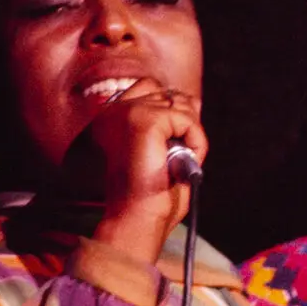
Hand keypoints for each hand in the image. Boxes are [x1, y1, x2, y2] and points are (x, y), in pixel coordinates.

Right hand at [63, 80, 208, 264]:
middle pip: (169, 93)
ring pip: (180, 105)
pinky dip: (196, 141)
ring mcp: (126, 111)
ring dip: (191, 134)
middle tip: (178, 156)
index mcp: (110, 117)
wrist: (136, 218)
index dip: (172, 110)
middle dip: (185, 123)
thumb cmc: (148, 194)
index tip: (176, 141)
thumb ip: (171, 121)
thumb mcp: (160, 149)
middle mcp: (113, 110)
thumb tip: (192, 100)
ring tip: (178, 162)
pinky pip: (187, 119)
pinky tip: (182, 162)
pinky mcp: (143, 120)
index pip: (150, 87)